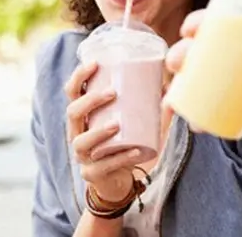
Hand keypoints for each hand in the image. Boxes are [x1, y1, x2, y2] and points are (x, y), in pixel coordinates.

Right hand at [64, 62, 138, 202]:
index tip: (94, 63)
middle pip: (73, 113)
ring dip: (98, 132)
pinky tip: (134, 152)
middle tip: (112, 92)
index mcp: (85, 116)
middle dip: (90, 101)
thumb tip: (169, 84)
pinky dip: (120, 158)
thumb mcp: (136, 120)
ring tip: (116, 124)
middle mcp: (78, 133)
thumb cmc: (126, 142)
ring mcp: (83, 155)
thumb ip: (152, 104)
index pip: (73, 93)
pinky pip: (104, 166)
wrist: (121, 178)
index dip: (79, 77)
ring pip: (82, 142)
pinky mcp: (93, 174)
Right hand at [165, 10, 241, 143]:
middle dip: (180, 54)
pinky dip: (194, 115)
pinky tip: (188, 122)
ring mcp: (232, 83)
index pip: (219, 22)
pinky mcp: (234, 107)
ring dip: (178, 88)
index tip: (191, 28)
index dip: (199, 22)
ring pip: (196, 81)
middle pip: (198, 51)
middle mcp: (236, 58)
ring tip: (174, 100)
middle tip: (179, 63)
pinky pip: (207, 109)